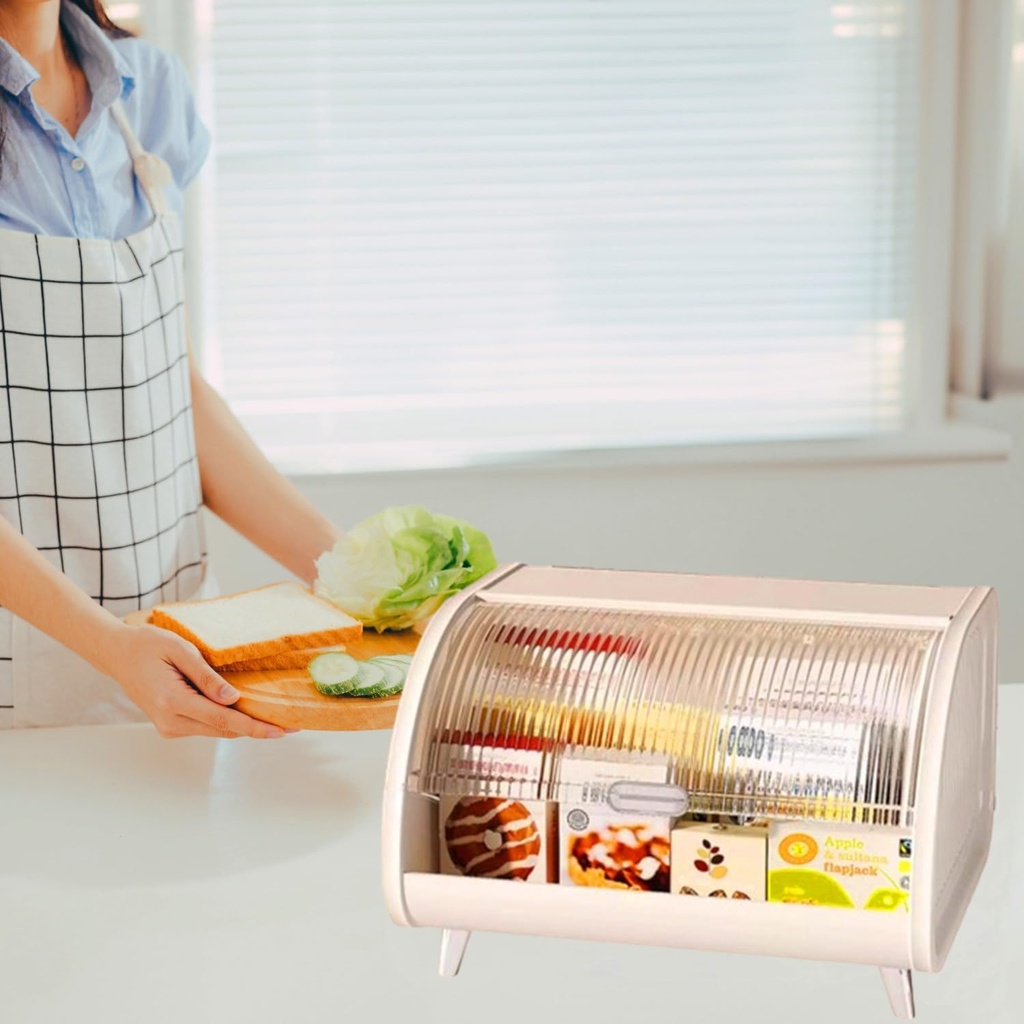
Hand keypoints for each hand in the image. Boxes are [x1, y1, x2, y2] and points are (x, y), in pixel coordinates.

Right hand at [99, 623, 291, 739]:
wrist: (117, 654)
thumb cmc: (147, 645)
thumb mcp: (180, 651)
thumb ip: (206, 676)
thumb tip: (234, 699)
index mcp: (172, 702)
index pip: (223, 719)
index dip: (255, 727)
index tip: (281, 730)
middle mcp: (170, 721)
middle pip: (223, 730)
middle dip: (257, 728)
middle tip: (290, 725)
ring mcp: (168, 726)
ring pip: (215, 730)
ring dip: (243, 726)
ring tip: (275, 721)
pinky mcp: (170, 725)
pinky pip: (205, 725)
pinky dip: (226, 721)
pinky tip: (247, 714)